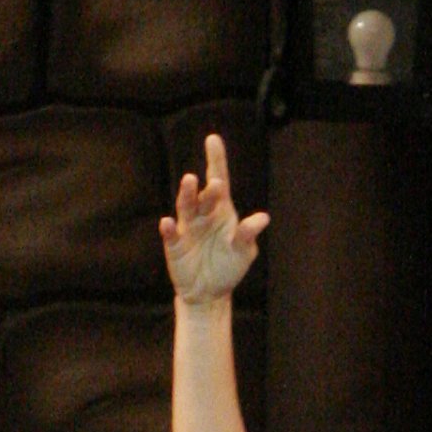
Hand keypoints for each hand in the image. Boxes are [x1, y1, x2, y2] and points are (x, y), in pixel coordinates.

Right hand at [161, 131, 268, 302]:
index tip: (213, 139)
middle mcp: (202, 213)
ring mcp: (187, 227)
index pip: (218, 179)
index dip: (216, 159)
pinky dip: (168, 228)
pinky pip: (171, 234)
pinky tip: (168, 222)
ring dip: (187, 194)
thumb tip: (263, 218)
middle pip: (203, 194)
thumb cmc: (228, 267)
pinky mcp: (174, 245)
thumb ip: (248, 234)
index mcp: (221, 210)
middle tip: (217, 182)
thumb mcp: (243, 252)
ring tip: (190, 181)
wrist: (209, 293)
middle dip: (209, 187)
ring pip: (185, 206)